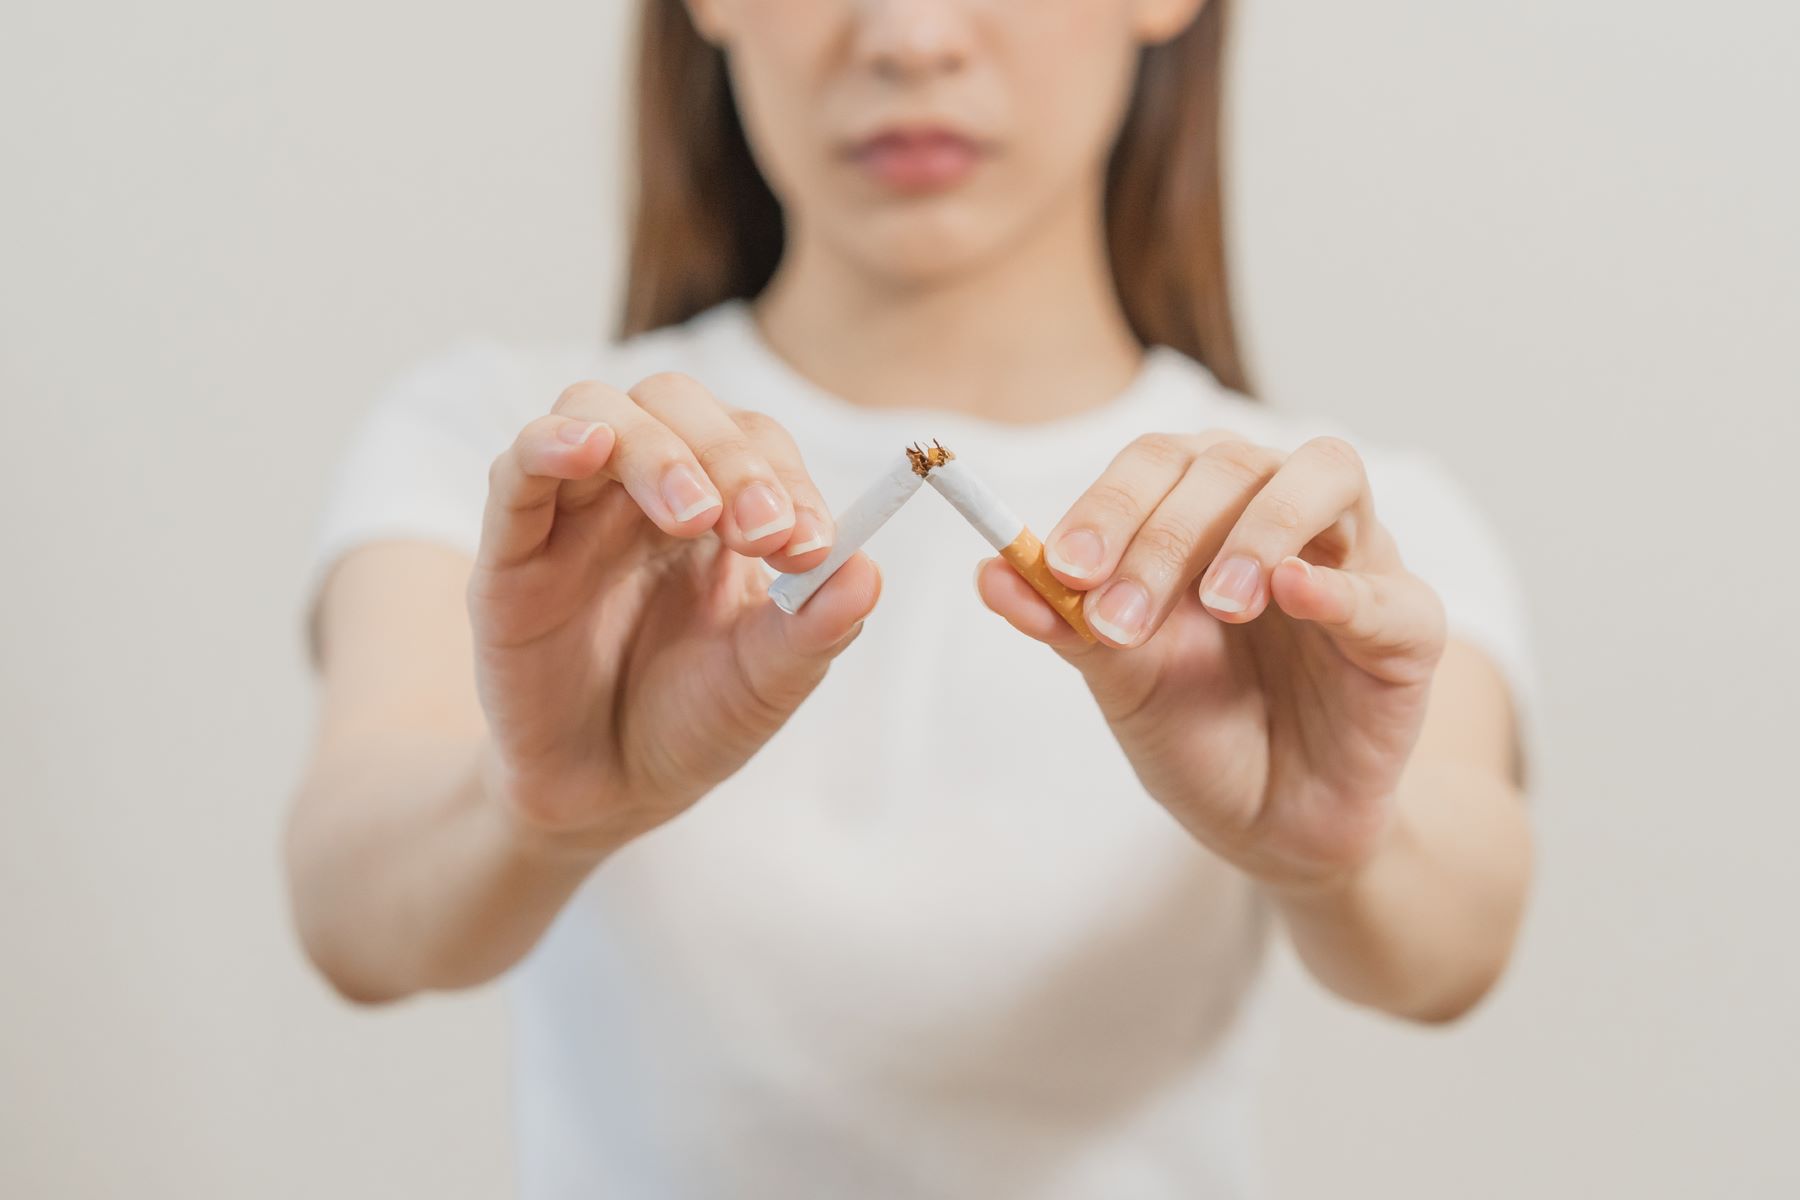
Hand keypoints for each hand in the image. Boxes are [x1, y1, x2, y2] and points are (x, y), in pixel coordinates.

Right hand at [468, 373, 878, 853]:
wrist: (609, 796)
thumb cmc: (691, 723)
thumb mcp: (767, 682)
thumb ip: (815, 628)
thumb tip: (870, 572)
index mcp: (716, 505)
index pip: (752, 440)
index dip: (785, 475)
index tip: (813, 544)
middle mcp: (641, 491)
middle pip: (675, 403)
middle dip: (729, 455)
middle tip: (763, 533)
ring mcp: (572, 513)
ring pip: (597, 412)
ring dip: (656, 448)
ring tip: (695, 515)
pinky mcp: (508, 554)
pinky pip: (517, 470)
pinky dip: (551, 443)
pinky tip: (588, 448)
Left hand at [976, 432, 1446, 891]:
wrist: (1271, 824)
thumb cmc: (1199, 729)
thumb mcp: (1121, 678)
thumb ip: (1066, 621)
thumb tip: (989, 571)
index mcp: (1204, 511)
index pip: (1158, 462)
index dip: (1110, 504)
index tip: (1066, 570)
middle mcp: (1280, 514)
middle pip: (1231, 462)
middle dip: (1166, 534)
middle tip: (1121, 617)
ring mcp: (1353, 561)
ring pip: (1326, 476)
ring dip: (1261, 528)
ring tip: (1220, 603)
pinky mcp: (1409, 631)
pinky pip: (1387, 591)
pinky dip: (1339, 590)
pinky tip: (1293, 598)